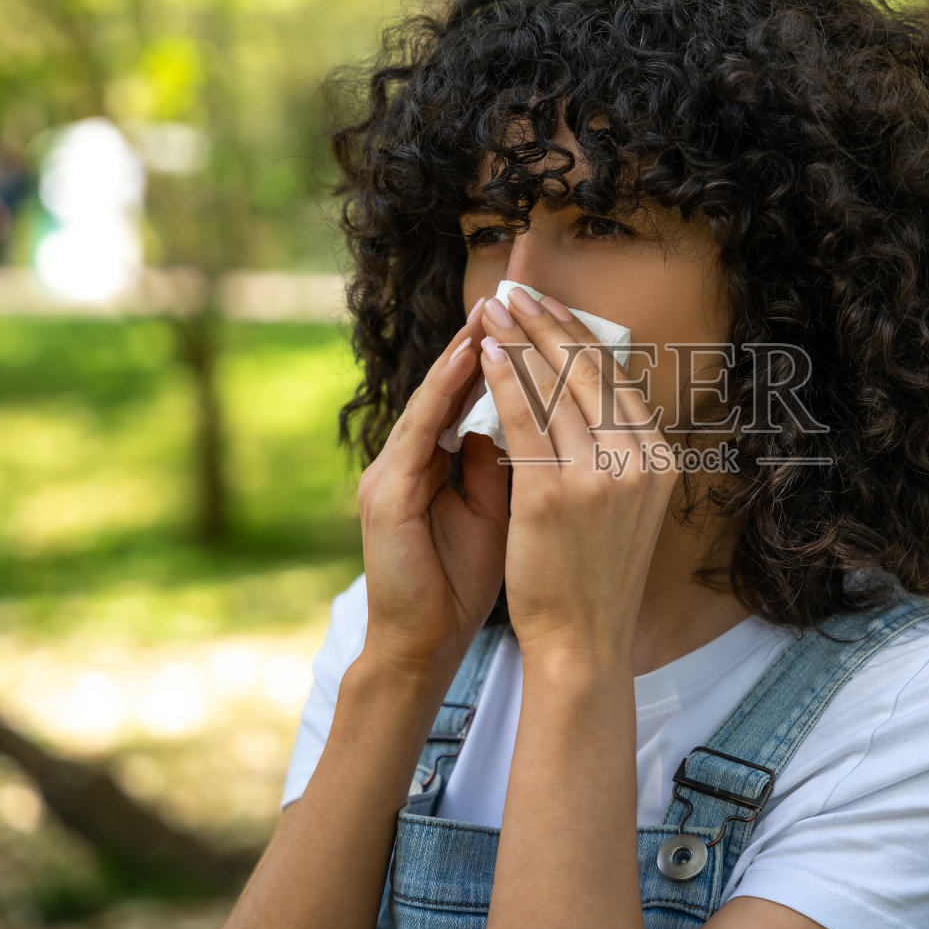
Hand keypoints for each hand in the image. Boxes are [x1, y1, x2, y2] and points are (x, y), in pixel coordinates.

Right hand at [356, 296, 510, 671]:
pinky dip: (442, 394)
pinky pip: (417, 431)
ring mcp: (391, 470)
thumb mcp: (498, 510)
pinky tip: (468, 363)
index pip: (474, 391)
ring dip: (462, 352)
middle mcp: (409, 455)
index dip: (506, 351)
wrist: (423, 640)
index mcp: (435, 459)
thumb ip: (511, 462)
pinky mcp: (385, 493)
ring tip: (491, 310)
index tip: (539, 313)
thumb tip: (544, 421)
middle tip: (514, 289)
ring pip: (432, 396)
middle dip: (485, 335)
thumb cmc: (463, 578)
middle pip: (451, 380)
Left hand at [478, 288, 679, 660]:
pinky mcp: (555, 493)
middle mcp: (639, 460)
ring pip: (553, 386)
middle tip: (515, 289)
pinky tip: (485, 352)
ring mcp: (600, 476)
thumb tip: (586, 392)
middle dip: (546, 322)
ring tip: (492, 309)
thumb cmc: (594, 573)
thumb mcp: (625, 504)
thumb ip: (615, 450)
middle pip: (586, 370)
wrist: (583, 640)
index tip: (549, 305)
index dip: (578, 334)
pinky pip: (524, 419)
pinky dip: (503, 380)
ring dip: (518, 339)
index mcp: (659, 459)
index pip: (615, 377)